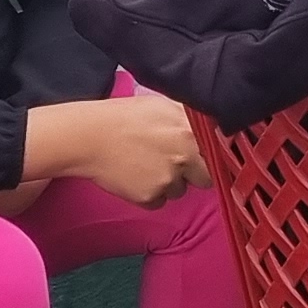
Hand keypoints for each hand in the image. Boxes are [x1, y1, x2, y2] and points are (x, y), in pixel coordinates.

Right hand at [27, 92, 205, 205]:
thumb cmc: (124, 117)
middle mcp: (185, 158)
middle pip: (205, 178)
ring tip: (146, 164)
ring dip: (169, 183)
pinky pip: (159, 201)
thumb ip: (190, 118)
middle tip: (171, 162)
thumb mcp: (163, 106)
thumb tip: (213, 125)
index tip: (203, 157)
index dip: (210, 156)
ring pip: (179, 190)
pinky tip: (136, 176)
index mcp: (191, 132)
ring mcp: (168, 180)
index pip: (218, 154)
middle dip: (192, 173)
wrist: (89, 137)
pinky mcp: (151, 197)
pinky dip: (150, 194)